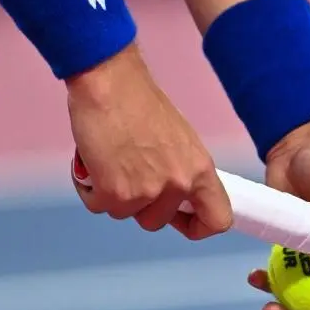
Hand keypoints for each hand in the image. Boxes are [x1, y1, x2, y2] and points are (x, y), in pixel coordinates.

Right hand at [68, 45, 232, 239]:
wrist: (110, 83)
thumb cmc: (141, 105)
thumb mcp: (181, 141)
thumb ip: (183, 171)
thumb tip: (179, 197)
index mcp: (201, 170)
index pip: (218, 219)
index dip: (197, 225)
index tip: (181, 218)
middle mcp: (179, 184)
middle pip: (157, 221)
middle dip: (140, 204)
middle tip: (128, 175)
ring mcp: (147, 191)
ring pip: (125, 214)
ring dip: (113, 194)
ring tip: (111, 161)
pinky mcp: (114, 192)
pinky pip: (99, 206)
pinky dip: (91, 189)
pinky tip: (92, 163)